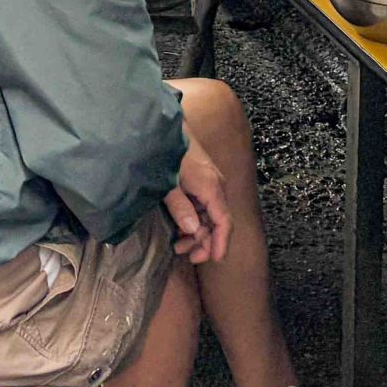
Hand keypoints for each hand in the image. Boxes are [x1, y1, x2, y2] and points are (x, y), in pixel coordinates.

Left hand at [162, 136, 231, 265]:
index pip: (224, 222)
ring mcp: (209, 181)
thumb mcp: (168, 183)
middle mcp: (216, 186)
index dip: (220, 243)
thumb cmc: (165, 152)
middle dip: (204, 241)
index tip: (213, 260)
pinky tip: (180, 227)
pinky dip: (194, 219)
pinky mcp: (201, 178)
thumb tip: (194, 230)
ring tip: (178, 244)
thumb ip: (180, 207)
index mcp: (211, 188)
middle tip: (185, 255)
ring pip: (209, 215)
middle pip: (218, 221)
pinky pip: (203, 205)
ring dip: (197, 232)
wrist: (163, 125)